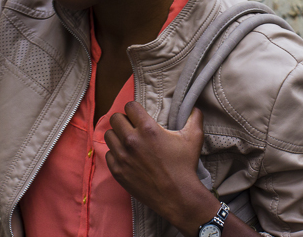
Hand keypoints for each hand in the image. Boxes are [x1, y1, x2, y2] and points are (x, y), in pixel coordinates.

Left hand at [104, 102, 216, 235]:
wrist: (177, 196)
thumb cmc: (184, 166)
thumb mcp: (194, 138)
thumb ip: (194, 117)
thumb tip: (195, 108)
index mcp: (148, 129)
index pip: (129, 106)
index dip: (135, 109)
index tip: (138, 115)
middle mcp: (131, 141)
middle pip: (115, 118)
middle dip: (124, 120)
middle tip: (132, 127)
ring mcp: (122, 157)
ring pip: (109, 135)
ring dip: (117, 135)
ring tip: (127, 141)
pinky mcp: (118, 171)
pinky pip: (108, 154)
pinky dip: (115, 153)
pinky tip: (126, 156)